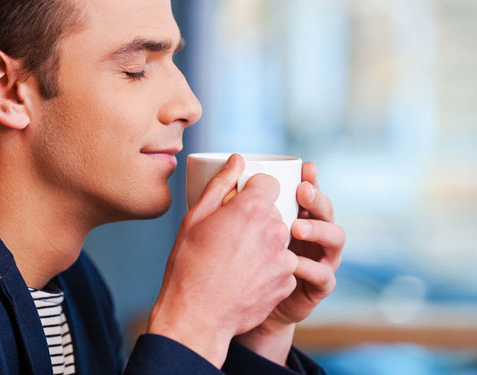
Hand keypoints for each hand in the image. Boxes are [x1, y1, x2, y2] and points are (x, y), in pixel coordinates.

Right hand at [147, 154, 298, 367]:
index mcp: (252, 209)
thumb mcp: (195, 218)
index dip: (253, 191)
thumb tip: (237, 159)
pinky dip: (268, 268)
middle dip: (257, 219)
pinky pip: (282, 264)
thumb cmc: (188, 266)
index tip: (240, 203)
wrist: (197, 317)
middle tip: (231, 237)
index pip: (268, 183)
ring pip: (278, 238)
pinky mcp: (288, 281)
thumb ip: (220, 184)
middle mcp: (275, 230)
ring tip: (236, 261)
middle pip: (274, 212)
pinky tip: (245, 277)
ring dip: (264, 244)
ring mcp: (284, 258)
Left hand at [235, 162, 344, 363]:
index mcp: (294, 214)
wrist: (238, 307)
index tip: (305, 168)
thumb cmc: (231, 259)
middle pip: (326, 210)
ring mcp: (319, 259)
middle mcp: (312, 234)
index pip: (308, 191)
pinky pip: (324, 276)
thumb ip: (229, 191)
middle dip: (317, 198)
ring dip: (319, 229)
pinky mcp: (317, 287)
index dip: (311, 179)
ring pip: (334, 238)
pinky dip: (311, 268)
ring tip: (297, 227)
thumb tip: (235, 158)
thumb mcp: (225, 223)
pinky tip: (294, 264)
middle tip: (302, 192)